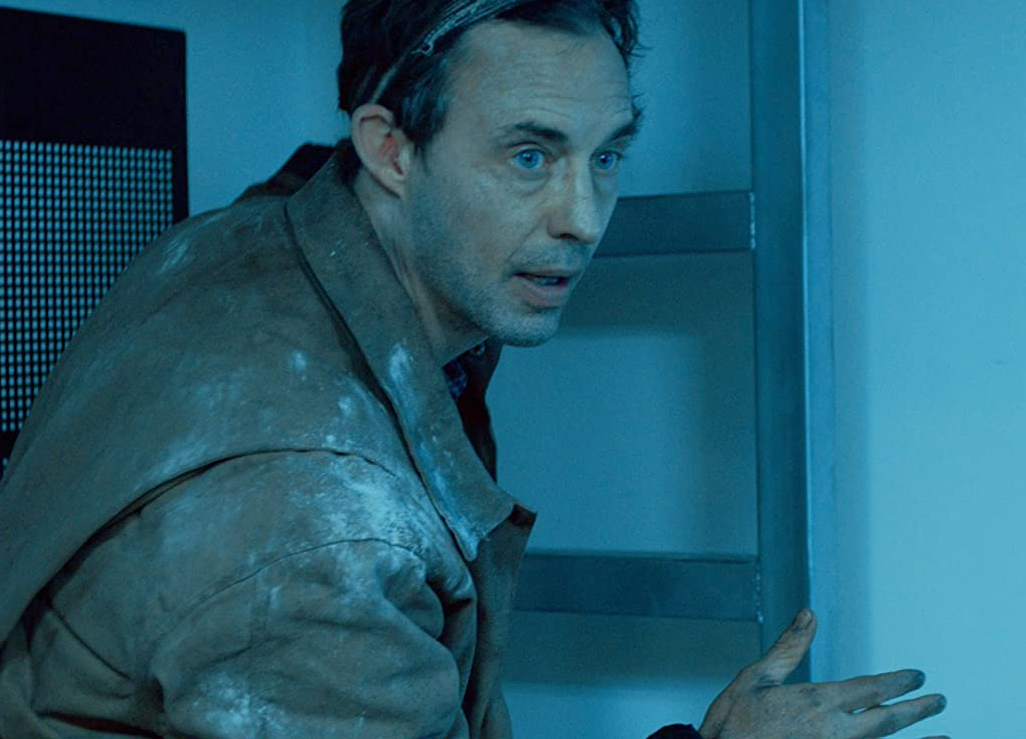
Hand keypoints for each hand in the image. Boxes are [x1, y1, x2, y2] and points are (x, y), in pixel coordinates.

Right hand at [699, 609, 947, 738]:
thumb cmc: (732, 724)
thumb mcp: (754, 678)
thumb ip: (789, 647)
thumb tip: (810, 614)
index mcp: (817, 702)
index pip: (871, 689)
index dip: (898, 682)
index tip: (917, 676)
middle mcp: (835, 733)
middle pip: (888, 721)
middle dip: (918, 711)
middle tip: (940, 702)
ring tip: (947, 738)